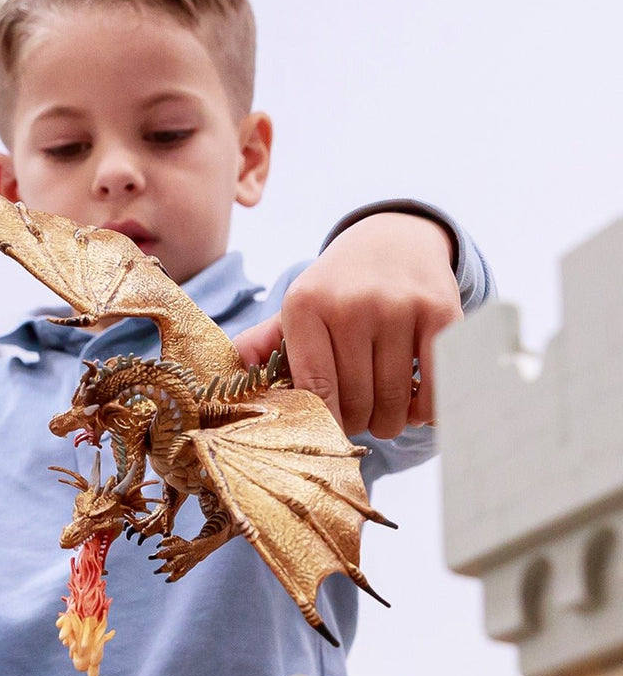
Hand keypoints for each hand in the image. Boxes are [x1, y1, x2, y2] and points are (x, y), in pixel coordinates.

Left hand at [234, 212, 461, 438]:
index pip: (314, 390)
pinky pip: (438, 388)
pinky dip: (427, 411)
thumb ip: (264, 343)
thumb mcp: (300, 305)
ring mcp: (398, 306)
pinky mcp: (441, 312)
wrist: (394, 239)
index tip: (327, 437)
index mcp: (305, 304)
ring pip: (395, 401)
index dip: (323, 425)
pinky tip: (416, 406)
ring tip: (383, 414)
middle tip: (357, 418)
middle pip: (356, 401)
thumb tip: (235, 380)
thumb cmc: (340, 287)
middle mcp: (350, 304)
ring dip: (390, 422)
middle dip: (357, 424)